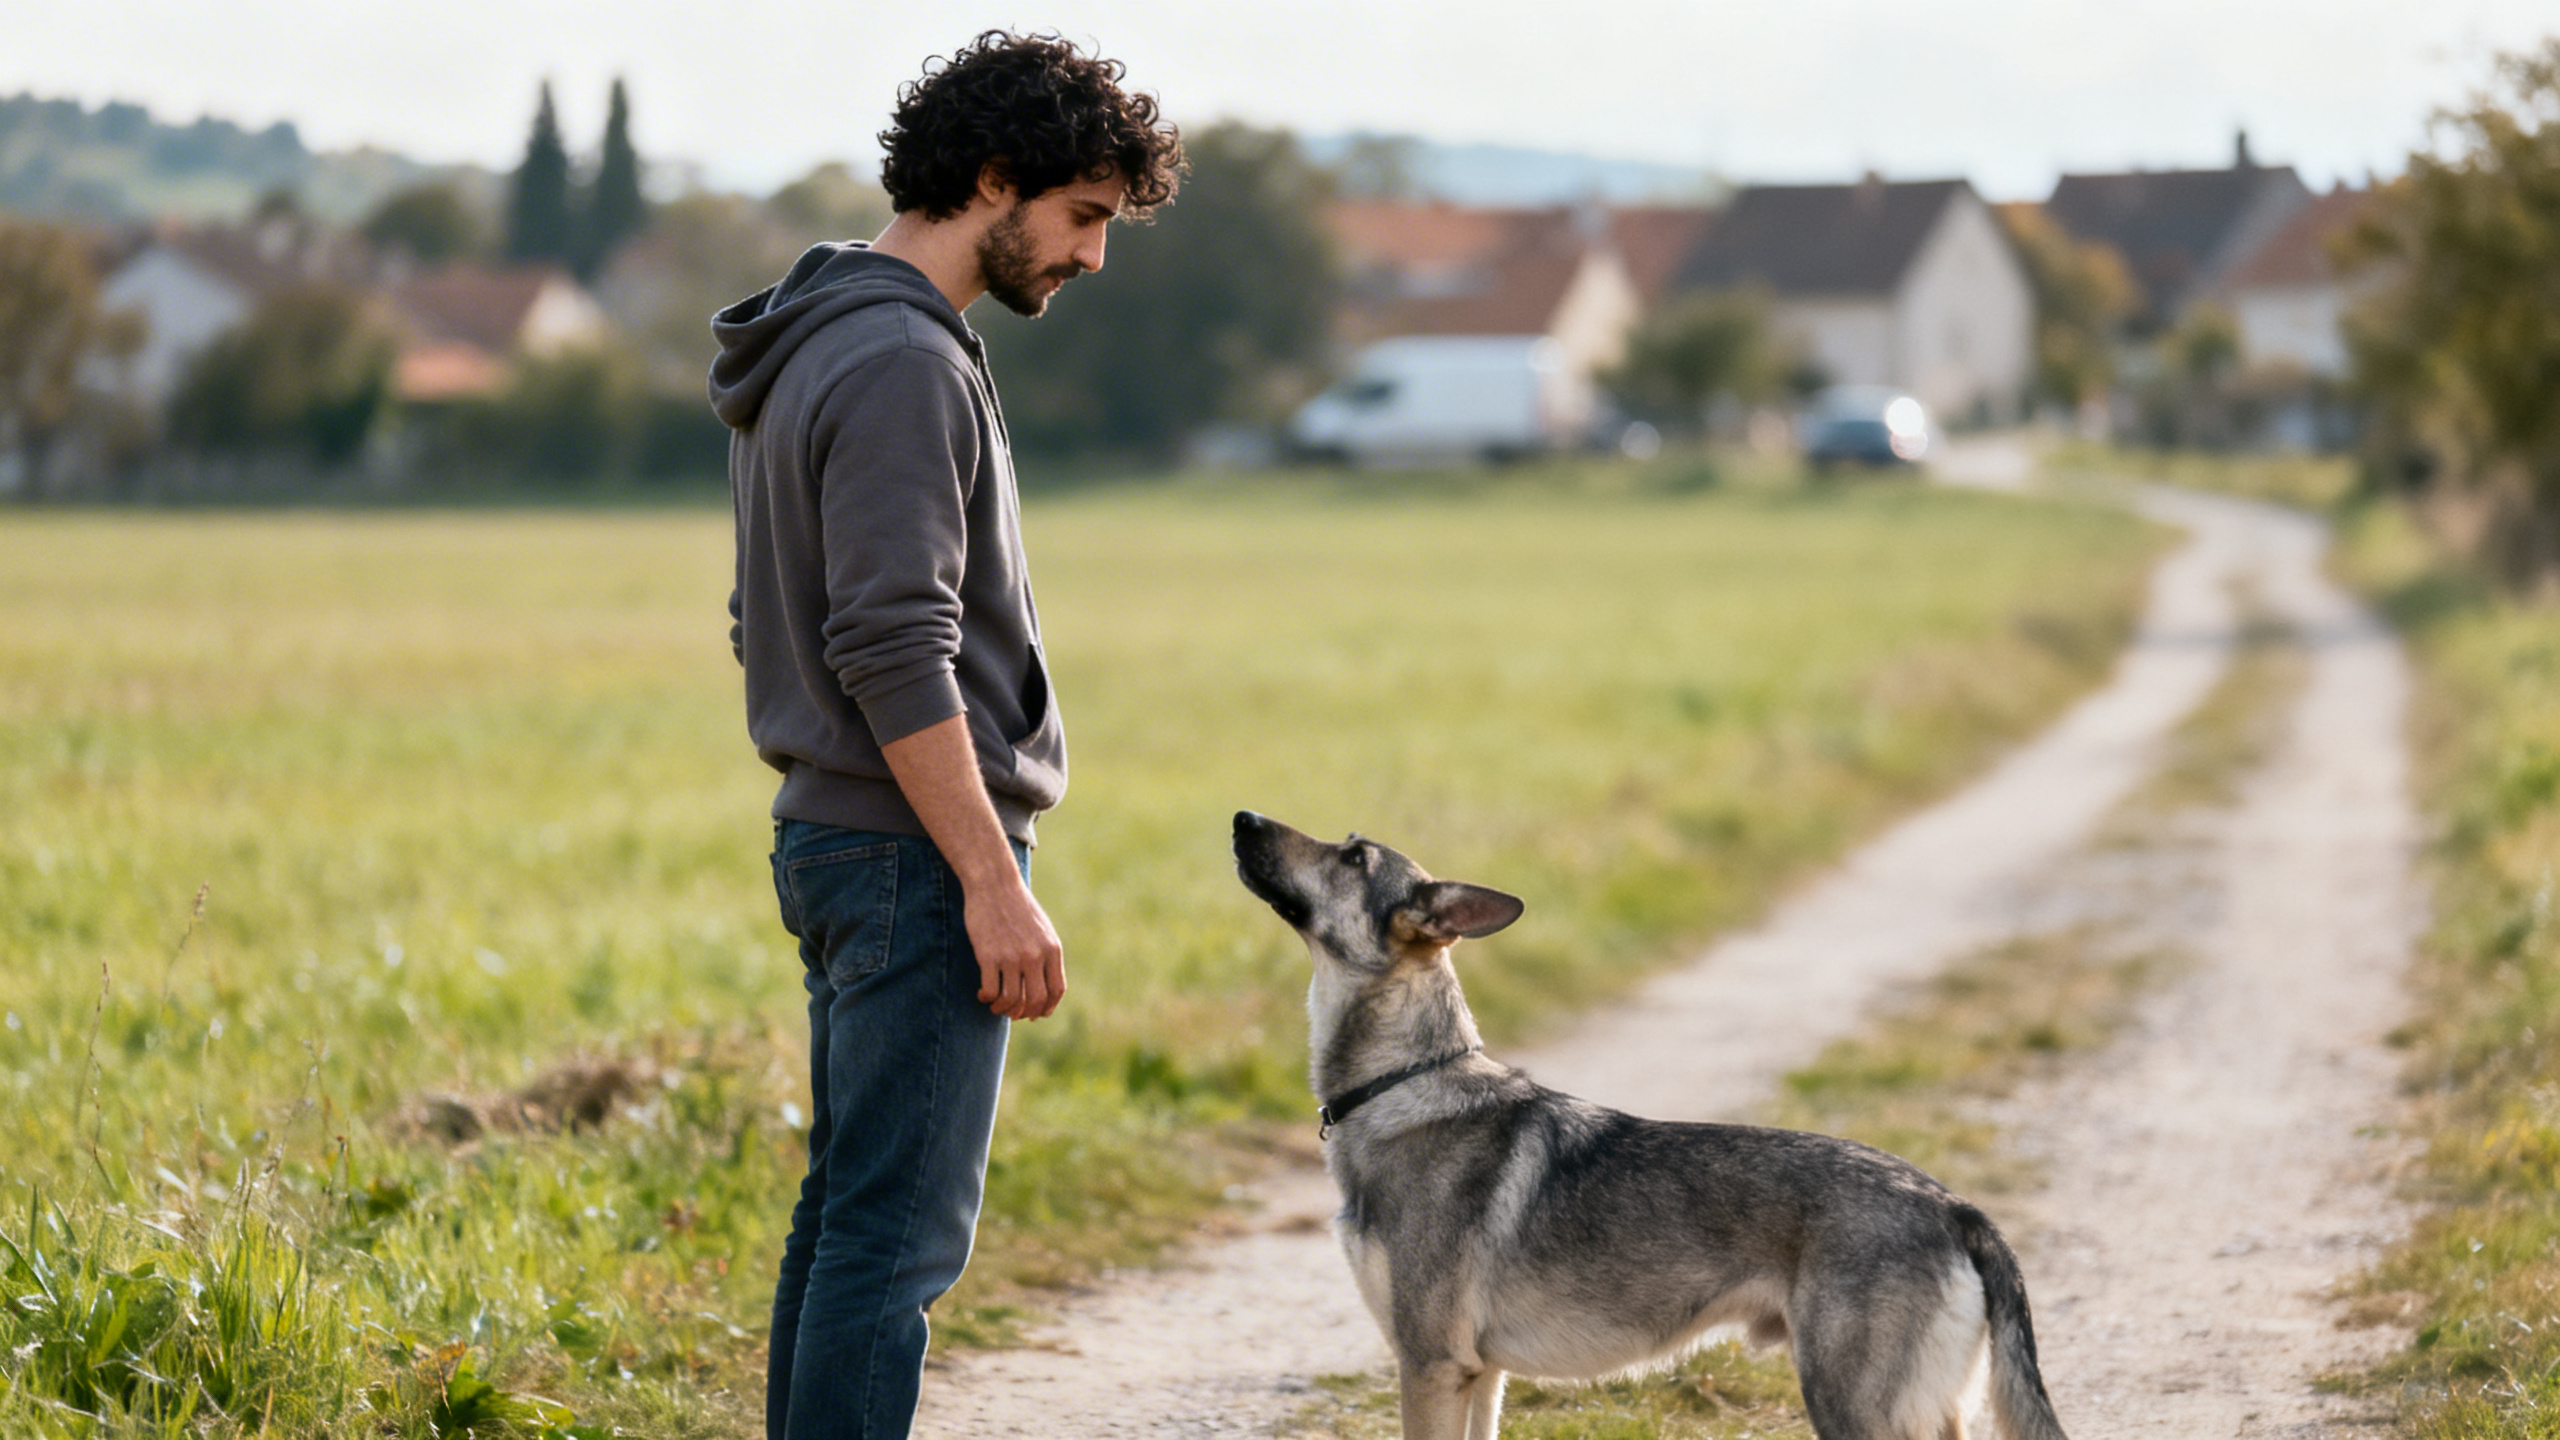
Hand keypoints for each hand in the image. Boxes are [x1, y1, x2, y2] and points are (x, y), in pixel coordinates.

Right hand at [964, 873, 1065, 1019]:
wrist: (994, 883)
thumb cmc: (1017, 906)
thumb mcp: (1042, 929)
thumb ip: (1046, 954)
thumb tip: (1045, 986)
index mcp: (1052, 949)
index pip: (1056, 990)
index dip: (1047, 1007)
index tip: (1037, 1014)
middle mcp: (1035, 955)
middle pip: (1036, 1001)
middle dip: (1025, 1013)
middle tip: (1014, 1013)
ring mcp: (1012, 957)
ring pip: (1012, 1000)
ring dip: (1003, 1009)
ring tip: (996, 1005)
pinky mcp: (988, 956)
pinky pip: (990, 991)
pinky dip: (987, 998)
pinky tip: (983, 994)